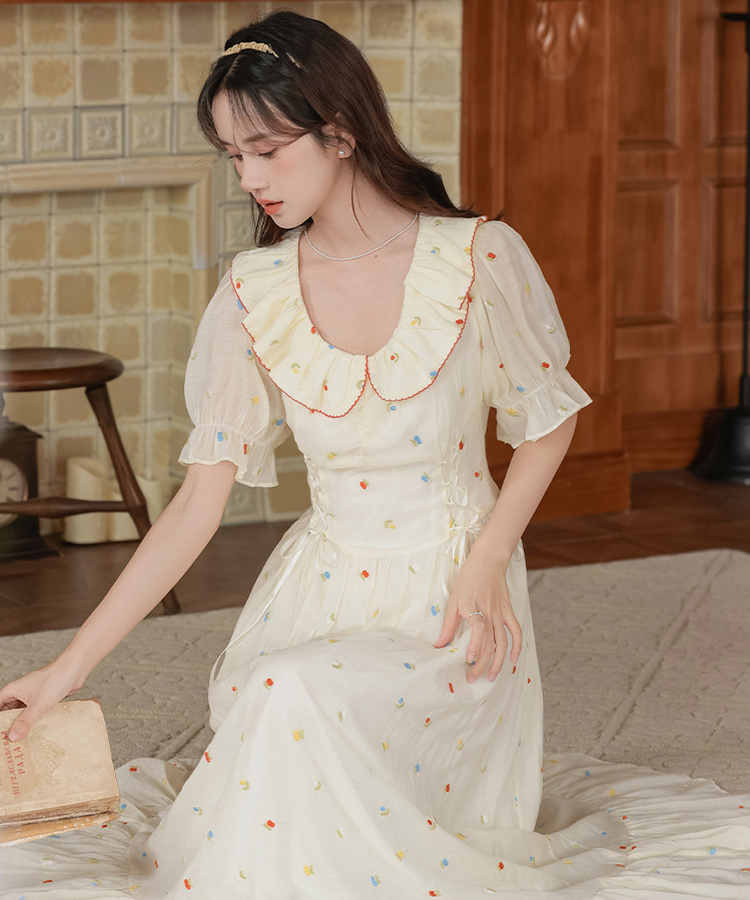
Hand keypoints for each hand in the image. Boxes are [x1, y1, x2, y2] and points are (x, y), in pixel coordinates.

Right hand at [0, 659, 84, 741]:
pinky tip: (35, 732)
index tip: (0, 733)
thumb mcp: (38, 704)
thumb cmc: (55, 679)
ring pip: (21, 714)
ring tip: (20, 741)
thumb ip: (25, 721)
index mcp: (13, 690)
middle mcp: (20, 693)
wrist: (75, 670)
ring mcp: (32, 696)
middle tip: (8, 741)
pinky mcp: (43, 700)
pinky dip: (33, 722)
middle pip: (8, 712)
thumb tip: (13, 736)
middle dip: (7, 725)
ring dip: (21, 725)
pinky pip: (34, 713)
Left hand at [434, 543, 521, 682]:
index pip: (478, 630)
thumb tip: (439, 645)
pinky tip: (512, 659)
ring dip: (498, 661)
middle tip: (472, 678)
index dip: (475, 646)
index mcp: (473, 608)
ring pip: (502, 642)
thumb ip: (449, 624)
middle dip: (481, 664)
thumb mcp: (454, 599)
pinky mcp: (509, 611)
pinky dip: (516, 645)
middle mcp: (489, 613)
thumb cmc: (468, 578)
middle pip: (489, 643)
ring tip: (491, 677)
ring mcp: (501, 613)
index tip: (470, 660)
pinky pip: (515, 631)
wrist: (488, 561)